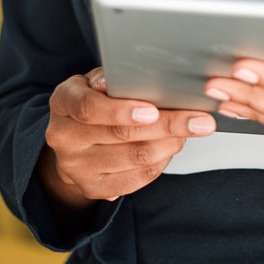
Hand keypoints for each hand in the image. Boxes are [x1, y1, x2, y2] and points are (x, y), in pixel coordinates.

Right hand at [39, 68, 215, 206]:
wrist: (72, 140)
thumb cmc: (94, 99)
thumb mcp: (96, 80)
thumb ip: (115, 78)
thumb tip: (139, 75)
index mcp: (63, 102)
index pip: (88, 108)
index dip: (121, 110)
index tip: (153, 110)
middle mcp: (64, 137)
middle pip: (120, 135)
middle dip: (167, 126)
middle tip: (200, 120)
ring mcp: (77, 167)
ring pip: (134, 158)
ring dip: (170, 143)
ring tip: (192, 129)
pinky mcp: (94, 188)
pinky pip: (136, 178)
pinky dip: (162, 161)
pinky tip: (174, 146)